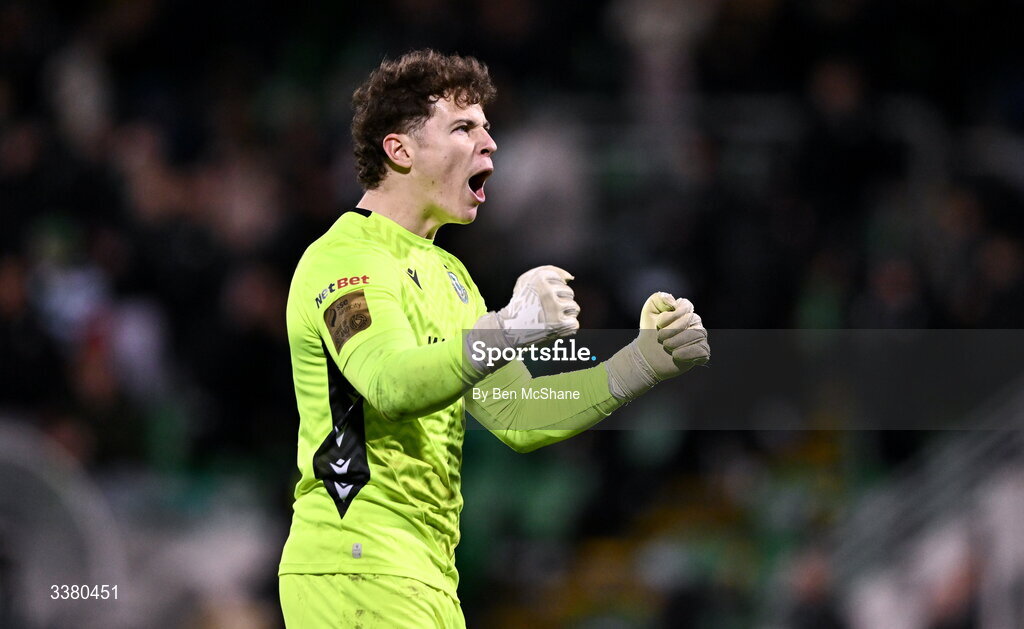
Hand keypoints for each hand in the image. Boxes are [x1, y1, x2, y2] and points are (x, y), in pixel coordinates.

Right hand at [464, 266, 579, 375]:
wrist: (509, 328)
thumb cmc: (521, 302)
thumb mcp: (528, 279)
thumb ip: (550, 271)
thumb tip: (571, 278)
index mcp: (540, 277)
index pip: (561, 280)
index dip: (551, 290)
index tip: (538, 297)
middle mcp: (548, 291)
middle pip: (569, 293)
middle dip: (558, 302)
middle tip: (542, 310)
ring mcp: (555, 308)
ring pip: (574, 308)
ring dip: (564, 315)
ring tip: (549, 319)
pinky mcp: (560, 324)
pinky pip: (574, 324)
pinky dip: (565, 329)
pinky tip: (553, 329)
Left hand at [605, 291, 709, 400]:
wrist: (646, 355)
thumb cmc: (649, 332)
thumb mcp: (649, 311)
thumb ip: (659, 298)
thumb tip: (673, 301)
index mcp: (685, 311)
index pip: (686, 306)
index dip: (672, 315)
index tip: (659, 324)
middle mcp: (695, 323)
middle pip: (693, 320)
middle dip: (672, 329)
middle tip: (660, 337)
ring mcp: (699, 338)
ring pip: (697, 335)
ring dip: (677, 342)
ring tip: (667, 346)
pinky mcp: (700, 354)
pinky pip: (702, 351)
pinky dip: (687, 353)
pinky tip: (676, 355)